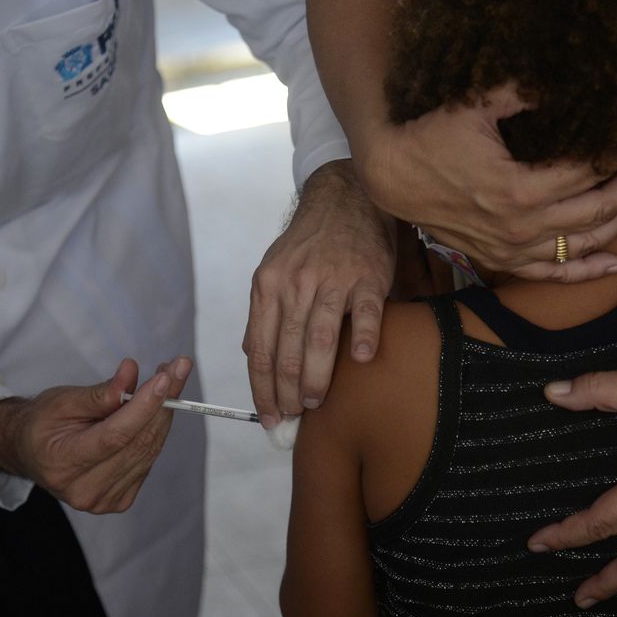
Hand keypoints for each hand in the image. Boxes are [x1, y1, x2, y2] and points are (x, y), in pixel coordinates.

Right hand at [0, 357, 190, 513]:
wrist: (30, 452)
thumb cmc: (43, 423)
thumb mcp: (62, 400)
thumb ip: (100, 392)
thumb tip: (132, 372)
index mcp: (62, 464)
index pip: (115, 436)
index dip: (145, 405)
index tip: (166, 377)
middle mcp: (84, 489)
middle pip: (138, 443)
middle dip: (164, 402)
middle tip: (178, 367)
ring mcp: (104, 500)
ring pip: (149, 449)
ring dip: (165, 412)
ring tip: (169, 379)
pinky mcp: (120, 499)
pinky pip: (148, 458)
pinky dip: (155, 429)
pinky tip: (156, 407)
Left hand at [244, 160, 394, 425]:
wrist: (345, 199)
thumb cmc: (310, 243)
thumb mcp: (274, 269)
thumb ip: (263, 311)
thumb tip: (250, 353)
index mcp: (268, 286)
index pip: (259, 349)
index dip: (262, 388)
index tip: (268, 416)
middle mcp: (295, 283)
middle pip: (287, 350)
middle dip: (287, 392)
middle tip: (293, 418)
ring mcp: (332, 279)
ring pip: (319, 338)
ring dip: (316, 377)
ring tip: (315, 403)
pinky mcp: (367, 276)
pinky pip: (364, 312)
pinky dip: (363, 336)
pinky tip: (361, 360)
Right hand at [359, 84, 616, 282]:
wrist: (393, 176)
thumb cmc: (432, 136)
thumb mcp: (474, 104)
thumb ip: (521, 91)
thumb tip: (563, 78)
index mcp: (519, 188)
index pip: (586, 173)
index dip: (616, 157)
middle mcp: (521, 225)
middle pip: (593, 210)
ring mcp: (512, 248)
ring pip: (580, 244)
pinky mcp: (501, 259)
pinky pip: (551, 273)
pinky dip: (585, 272)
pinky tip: (614, 263)